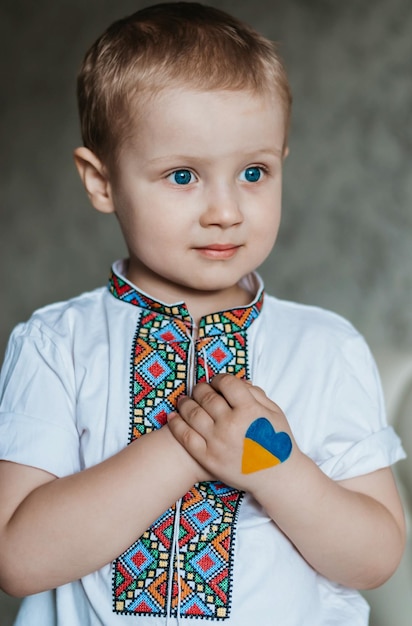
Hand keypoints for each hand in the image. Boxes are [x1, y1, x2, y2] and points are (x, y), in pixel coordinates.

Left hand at [167, 374, 294, 491]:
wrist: (277, 477)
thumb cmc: (278, 442)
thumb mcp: (274, 412)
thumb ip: (256, 394)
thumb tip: (237, 381)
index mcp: (249, 410)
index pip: (226, 383)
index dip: (219, 379)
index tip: (217, 381)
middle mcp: (231, 423)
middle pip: (206, 396)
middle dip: (201, 389)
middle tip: (199, 389)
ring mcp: (217, 441)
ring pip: (192, 413)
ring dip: (186, 403)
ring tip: (184, 400)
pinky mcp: (208, 457)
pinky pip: (186, 436)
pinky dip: (176, 424)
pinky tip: (173, 416)